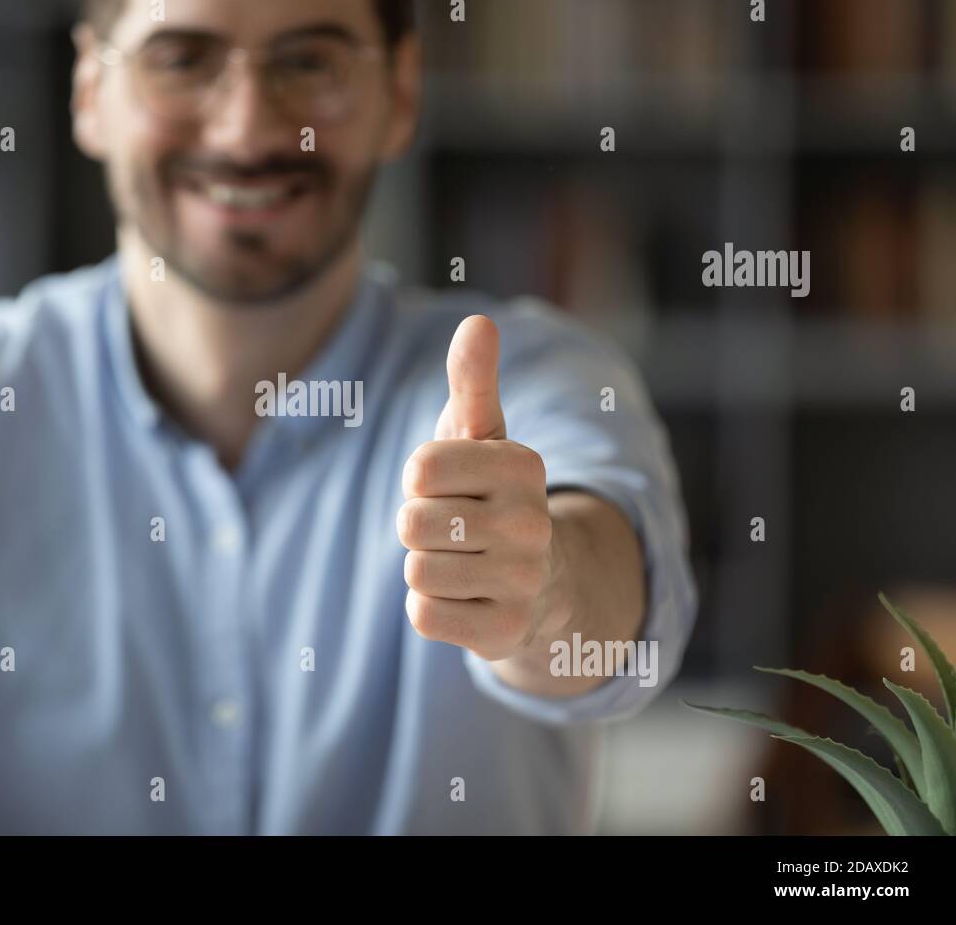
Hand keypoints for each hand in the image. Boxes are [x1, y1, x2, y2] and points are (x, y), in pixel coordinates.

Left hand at [396, 315, 564, 660]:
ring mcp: (524, 582)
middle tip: (454, 529)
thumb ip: (473, 379)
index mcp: (525, 465)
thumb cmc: (491, 494)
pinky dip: (431, 607)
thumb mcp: (482, 434)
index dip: (420, 479)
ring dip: (425, 566)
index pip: (420, 468)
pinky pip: (424, 614)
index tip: (451, 485)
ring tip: (462, 562)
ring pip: (416, 570)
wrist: (543, 583)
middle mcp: (534, 523)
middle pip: (412, 522)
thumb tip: (478, 323)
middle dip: (419, 525)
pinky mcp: (505, 633)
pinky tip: (465, 597)